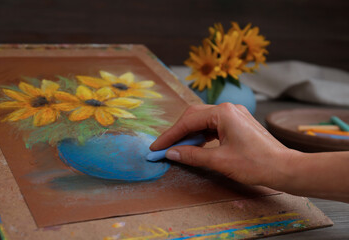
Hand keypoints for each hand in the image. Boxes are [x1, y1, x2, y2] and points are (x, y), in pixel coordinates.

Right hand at [150, 103, 295, 187]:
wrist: (285, 168)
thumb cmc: (256, 164)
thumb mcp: (219, 161)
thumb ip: (192, 155)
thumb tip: (171, 153)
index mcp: (223, 113)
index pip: (188, 121)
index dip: (170, 135)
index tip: (156, 147)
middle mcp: (228, 109)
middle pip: (194, 116)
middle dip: (178, 133)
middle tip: (164, 148)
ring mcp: (234, 115)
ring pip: (203, 121)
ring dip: (189, 134)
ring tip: (177, 149)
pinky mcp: (238, 124)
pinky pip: (213, 126)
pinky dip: (202, 136)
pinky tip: (196, 146)